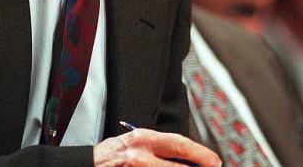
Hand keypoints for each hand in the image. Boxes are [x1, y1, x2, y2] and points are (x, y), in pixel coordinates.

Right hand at [93, 128, 220, 166]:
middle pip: (180, 166)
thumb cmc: (112, 156)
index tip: (214, 161)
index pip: (179, 144)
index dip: (200, 153)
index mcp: (142, 138)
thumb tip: (188, 158)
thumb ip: (158, 149)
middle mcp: (140, 155)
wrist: (88, 166)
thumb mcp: (135, 144)